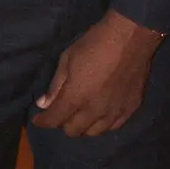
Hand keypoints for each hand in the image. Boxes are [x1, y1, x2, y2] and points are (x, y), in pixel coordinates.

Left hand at [32, 10, 161, 137]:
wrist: (130, 36)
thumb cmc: (94, 43)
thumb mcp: (68, 58)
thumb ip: (56, 85)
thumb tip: (44, 104)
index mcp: (76, 97)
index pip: (55, 119)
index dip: (43, 121)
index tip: (39, 119)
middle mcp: (94, 111)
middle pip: (73, 131)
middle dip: (63, 122)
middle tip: (62, 110)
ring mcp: (114, 112)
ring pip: (94, 132)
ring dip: (84, 125)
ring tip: (82, 113)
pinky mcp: (131, 109)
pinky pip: (113, 126)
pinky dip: (103, 123)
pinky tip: (101, 113)